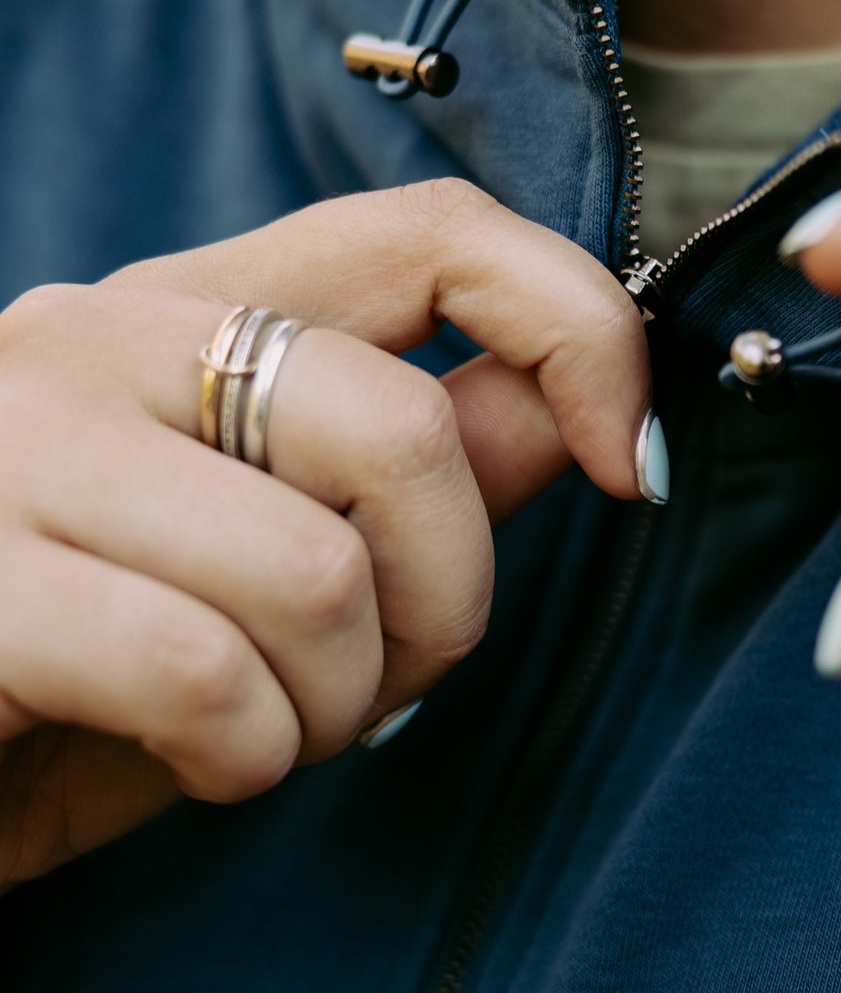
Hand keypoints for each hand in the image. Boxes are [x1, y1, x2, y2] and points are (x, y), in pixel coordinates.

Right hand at [0, 179, 651, 889]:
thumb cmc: (83, 678)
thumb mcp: (272, 571)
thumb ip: (418, 481)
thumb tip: (579, 414)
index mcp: (188, 311)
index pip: (428, 233)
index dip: (576, 327)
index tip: (627, 465)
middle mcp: (96, 337)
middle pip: (402, 433)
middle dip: (444, 605)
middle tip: (374, 683)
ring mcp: (16, 442)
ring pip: (317, 573)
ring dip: (331, 708)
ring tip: (257, 728)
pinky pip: (203, 674)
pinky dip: (241, 758)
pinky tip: (187, 759)